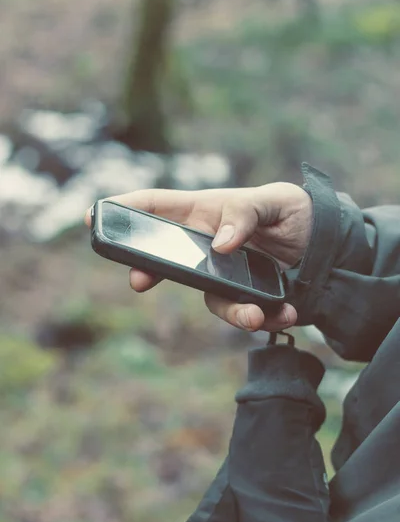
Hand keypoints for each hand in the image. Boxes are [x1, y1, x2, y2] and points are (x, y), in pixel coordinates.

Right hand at [85, 183, 312, 331]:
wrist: (324, 244)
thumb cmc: (290, 211)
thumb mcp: (274, 201)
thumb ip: (246, 214)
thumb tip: (221, 245)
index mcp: (205, 212)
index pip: (156, 207)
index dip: (122, 209)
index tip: (92, 217)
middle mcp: (205, 245)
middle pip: (165, 258)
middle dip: (146, 269)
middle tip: (137, 280)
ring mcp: (222, 274)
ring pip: (210, 299)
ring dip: (231, 313)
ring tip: (256, 317)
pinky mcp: (243, 297)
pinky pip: (243, 314)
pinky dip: (266, 320)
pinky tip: (286, 314)